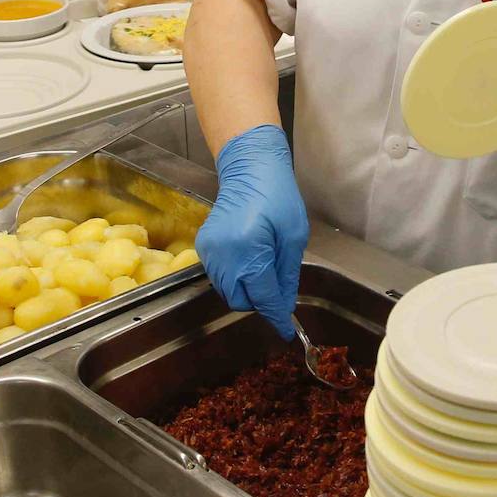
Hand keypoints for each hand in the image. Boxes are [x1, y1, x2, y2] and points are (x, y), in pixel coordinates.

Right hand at [195, 123, 308, 339]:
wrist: (249, 167)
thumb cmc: (277, 195)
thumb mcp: (293, 235)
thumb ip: (287, 274)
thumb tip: (284, 305)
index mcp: (249, 250)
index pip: (263, 296)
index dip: (277, 315)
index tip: (287, 329)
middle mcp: (223, 254)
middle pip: (240, 300)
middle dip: (260, 302)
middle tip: (278, 290)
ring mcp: (209, 251)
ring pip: (228, 292)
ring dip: (247, 291)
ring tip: (265, 269)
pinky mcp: (203, 247)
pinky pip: (220, 277)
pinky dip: (236, 279)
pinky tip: (250, 261)